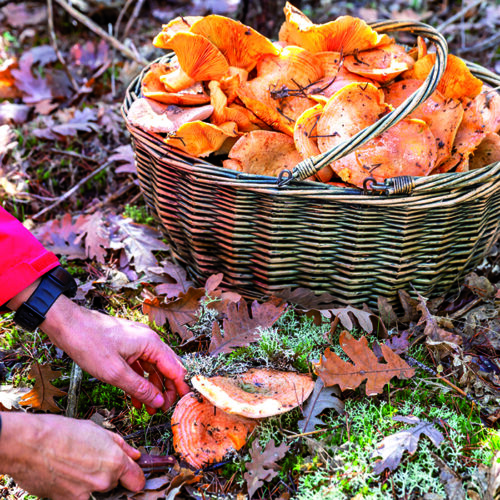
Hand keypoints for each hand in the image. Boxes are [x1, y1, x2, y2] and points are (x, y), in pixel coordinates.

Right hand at [0, 412, 144, 499]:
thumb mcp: (96, 430)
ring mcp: (84, 495)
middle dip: (108, 473)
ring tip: (75, 464)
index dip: (135, 476)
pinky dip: (75, 488)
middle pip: (114, 483)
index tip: (132, 475)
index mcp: (114, 461)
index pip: (137, 480)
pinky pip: (78, 497)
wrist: (28, 444)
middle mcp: (103, 481)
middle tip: (92, 458)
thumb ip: (120, 444)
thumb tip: (134, 454)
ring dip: (91, 482)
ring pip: (96, 491)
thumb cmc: (61, 432)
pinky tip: (64, 473)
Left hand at [41, 295, 190, 411]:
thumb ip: (139, 388)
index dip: (179, 388)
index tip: (180, 405)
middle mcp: (148, 340)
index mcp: (151, 343)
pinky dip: (140, 380)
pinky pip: (140, 365)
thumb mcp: (115, 373)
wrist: (67, 325)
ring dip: (152, 387)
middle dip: (166, 390)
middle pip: (167, 368)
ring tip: (149, 408)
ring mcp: (138, 342)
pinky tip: (136, 397)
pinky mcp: (127, 345)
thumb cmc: (88, 343)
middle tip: (162, 409)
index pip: (175, 369)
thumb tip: (158, 401)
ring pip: (153, 368)